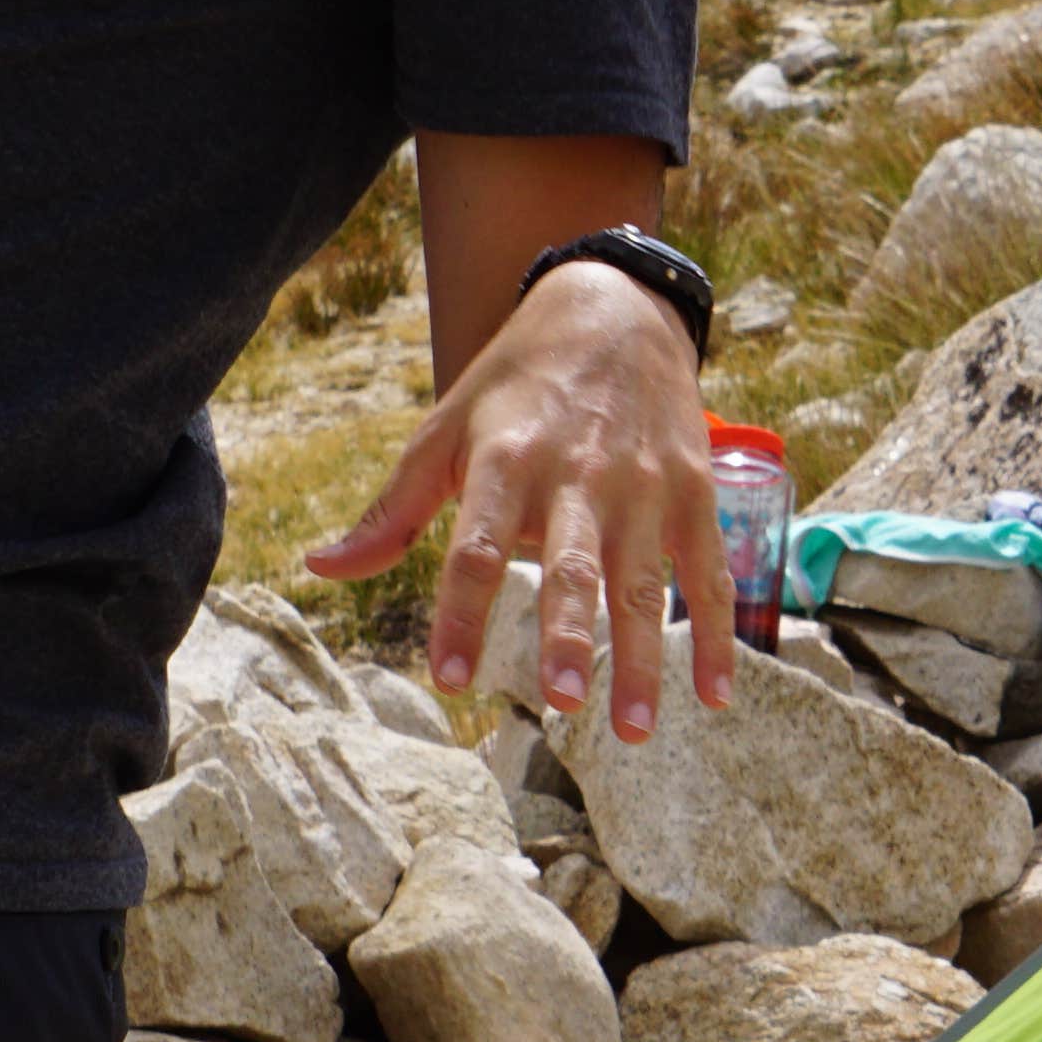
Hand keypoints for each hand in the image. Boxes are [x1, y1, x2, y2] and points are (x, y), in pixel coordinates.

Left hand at [304, 265, 735, 741]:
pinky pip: (710, 574)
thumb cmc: (517, 385)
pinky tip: (716, 696)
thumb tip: (322, 568)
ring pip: (646, 582)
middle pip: (573, 566)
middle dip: (571, 635)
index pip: (478, 546)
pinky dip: (719, 636)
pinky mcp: (695, 492)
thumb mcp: (447, 428)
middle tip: (564, 702)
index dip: (462, 613)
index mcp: (507, 458)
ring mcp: (645, 486)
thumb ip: (393, 509)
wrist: (614, 311)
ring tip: (634, 730)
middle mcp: (579, 475)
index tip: (450, 680)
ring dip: (645, 658)